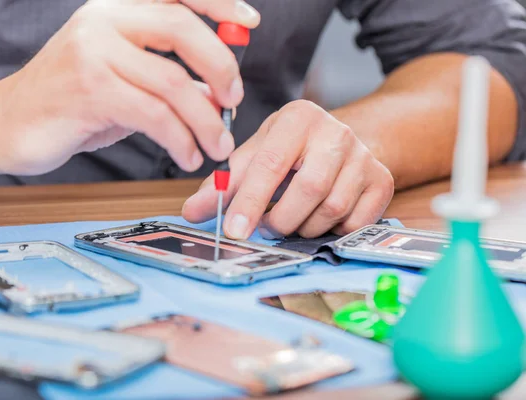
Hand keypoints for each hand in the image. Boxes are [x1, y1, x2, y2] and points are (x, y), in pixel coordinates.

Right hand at [0, 0, 259, 175]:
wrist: (5, 124)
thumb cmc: (70, 103)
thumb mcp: (123, 82)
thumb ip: (169, 81)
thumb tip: (220, 95)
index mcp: (114, 10)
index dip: (218, 2)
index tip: (250, 21)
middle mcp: (102, 21)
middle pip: (182, 29)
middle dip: (221, 67)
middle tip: (235, 101)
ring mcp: (92, 53)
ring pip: (173, 82)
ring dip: (206, 121)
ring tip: (216, 147)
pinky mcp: (88, 91)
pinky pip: (154, 115)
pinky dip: (181, 139)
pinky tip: (187, 155)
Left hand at [182, 100, 394, 238]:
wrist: (339, 145)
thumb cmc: (291, 151)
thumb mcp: (256, 155)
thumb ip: (224, 184)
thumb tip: (193, 211)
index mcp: (298, 117)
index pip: (270, 162)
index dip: (249, 201)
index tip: (234, 231)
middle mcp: (336, 131)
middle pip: (309, 188)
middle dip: (281, 219)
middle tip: (267, 227)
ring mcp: (364, 156)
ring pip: (333, 209)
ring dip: (305, 227)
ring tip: (293, 220)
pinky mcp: (382, 181)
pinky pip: (355, 222)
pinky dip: (332, 230)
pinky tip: (320, 218)